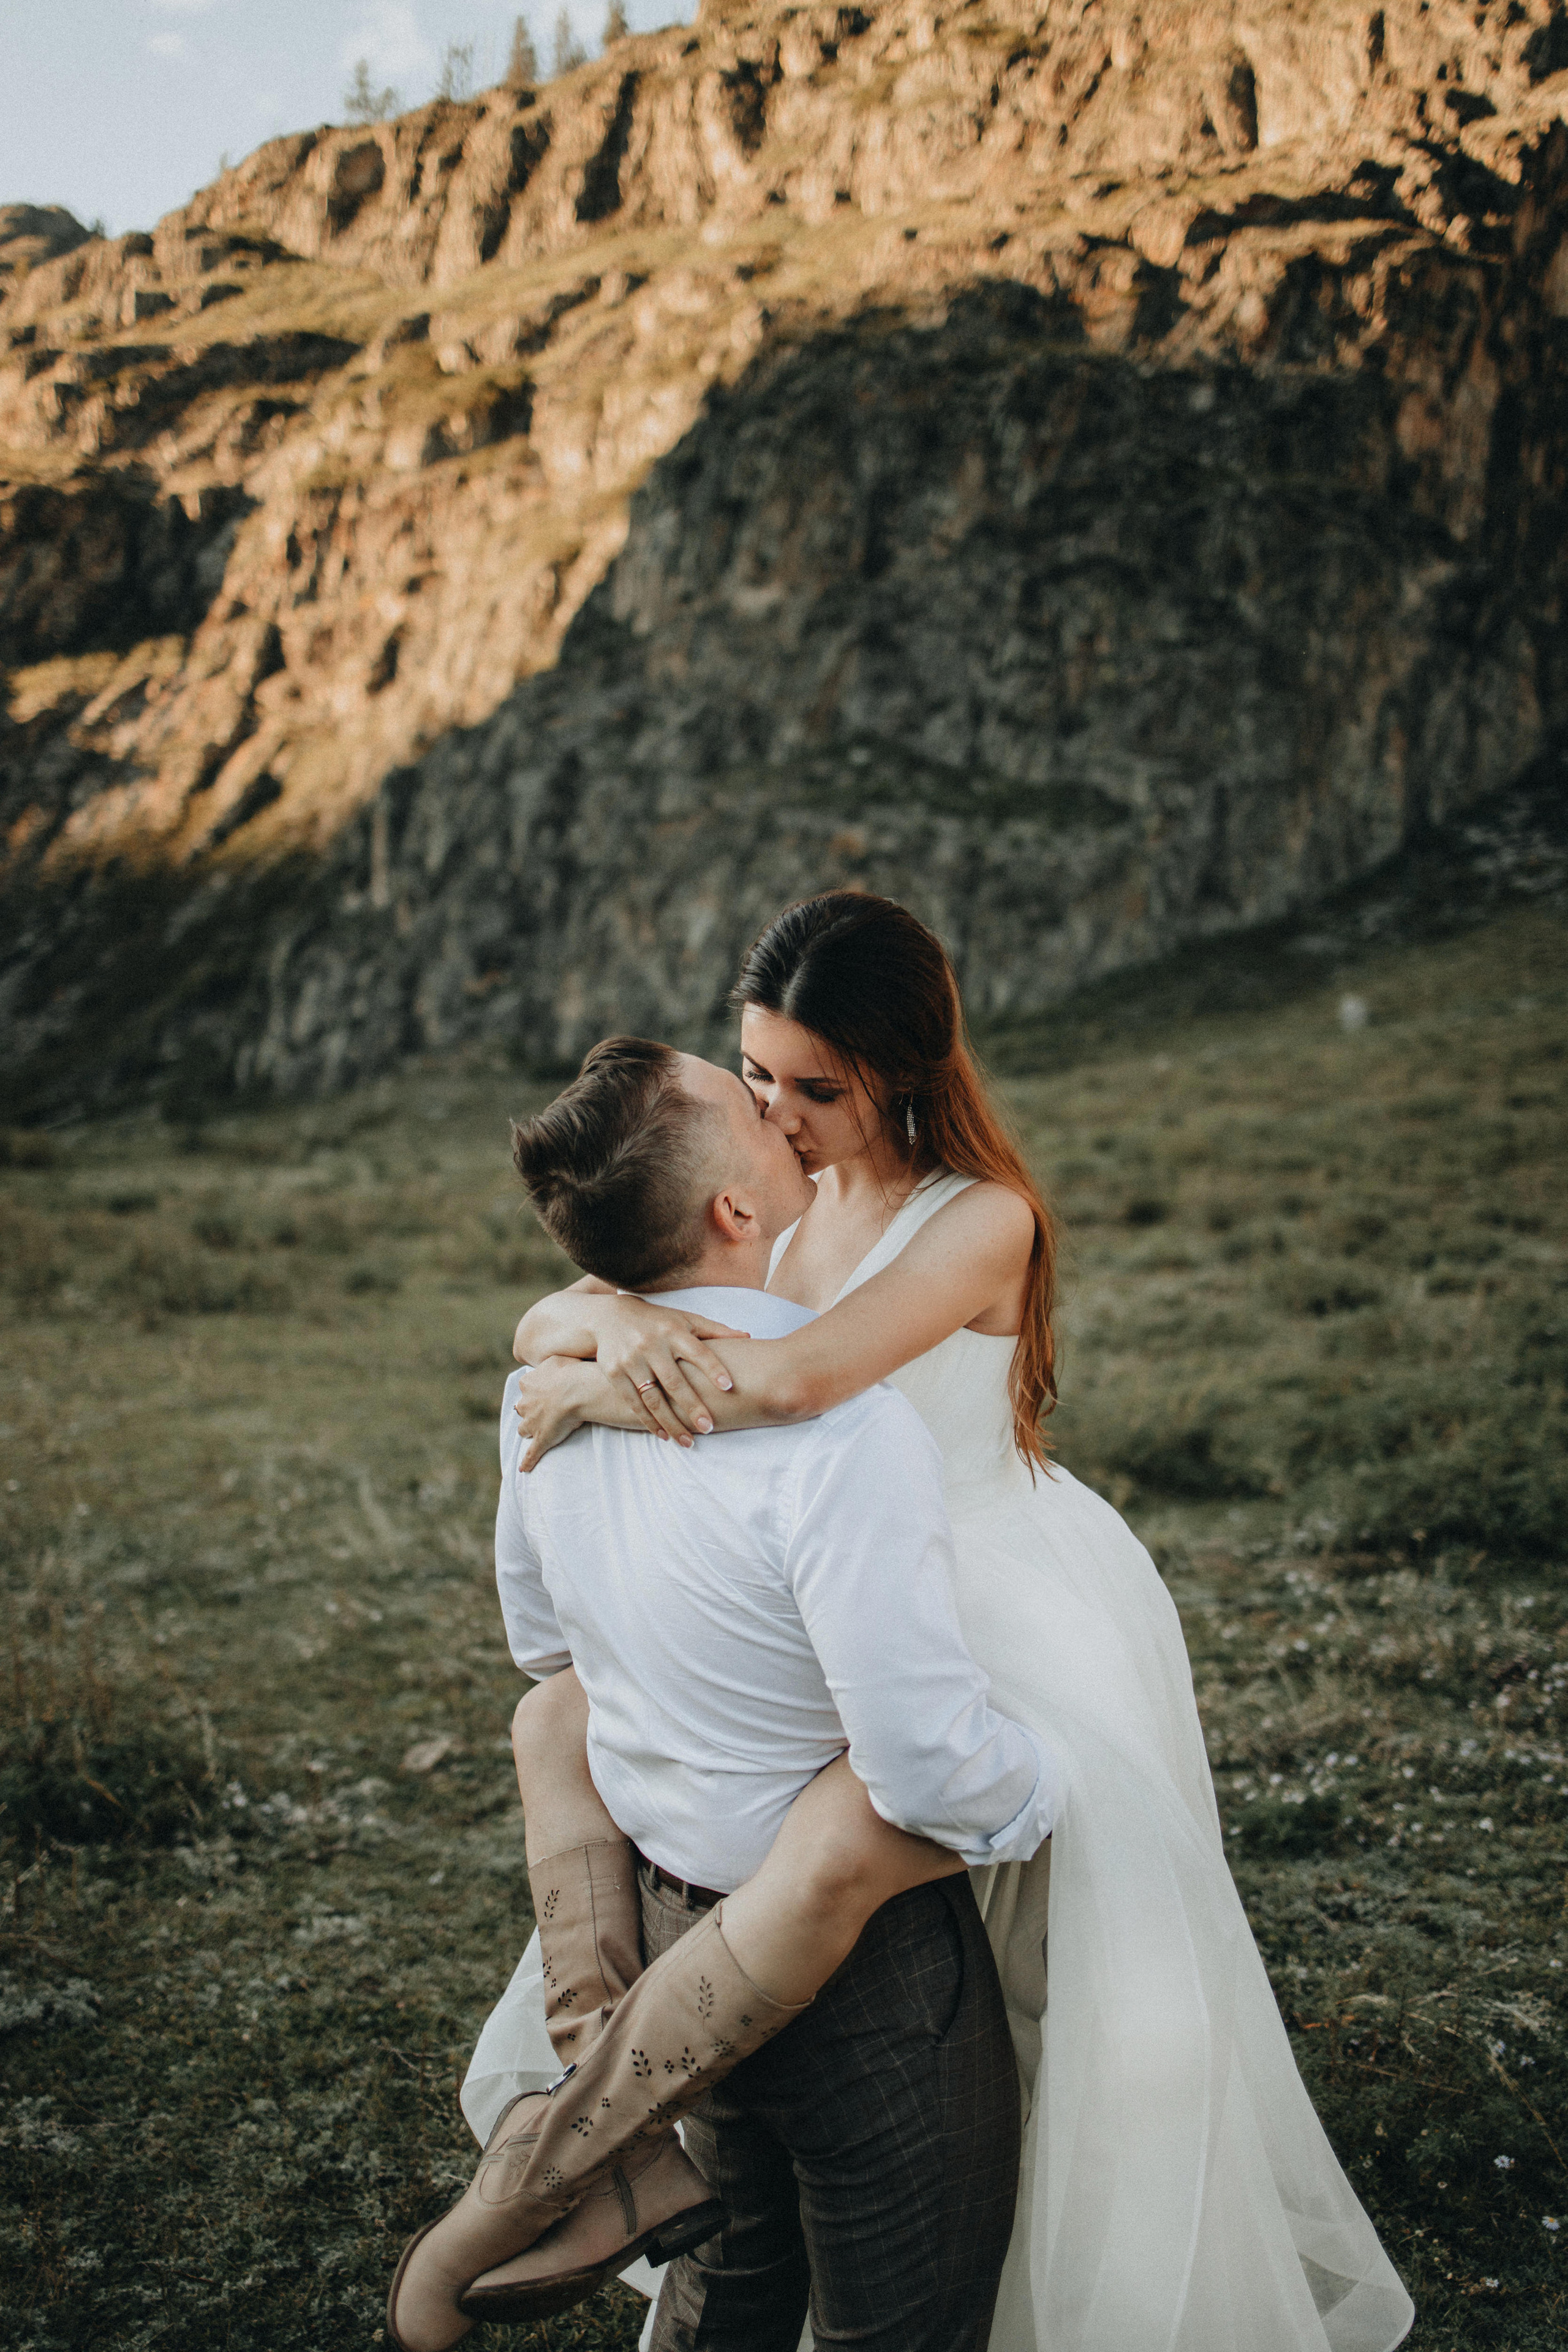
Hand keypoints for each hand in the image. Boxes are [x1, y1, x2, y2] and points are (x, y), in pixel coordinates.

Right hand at [511, 1294, 747, 1440]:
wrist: (607, 1318)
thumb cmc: (656, 1321)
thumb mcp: (684, 1319)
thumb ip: (714, 1330)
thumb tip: (748, 1336)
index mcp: (673, 1331)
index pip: (697, 1351)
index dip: (713, 1368)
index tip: (729, 1386)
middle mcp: (651, 1345)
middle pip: (674, 1381)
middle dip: (692, 1406)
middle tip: (708, 1428)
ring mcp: (631, 1360)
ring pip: (653, 1398)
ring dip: (671, 1422)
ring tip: (688, 1442)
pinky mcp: (615, 1373)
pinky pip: (634, 1403)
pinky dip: (649, 1421)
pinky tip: (664, 1435)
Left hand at [513, 1359, 589, 1471]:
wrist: (576, 1391)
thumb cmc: (571, 1371)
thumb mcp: (555, 1359)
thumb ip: (547, 1363)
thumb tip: (547, 1364)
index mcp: (528, 1384)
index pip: (527, 1387)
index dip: (536, 1390)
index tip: (547, 1390)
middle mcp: (525, 1403)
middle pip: (523, 1409)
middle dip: (530, 1411)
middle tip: (544, 1410)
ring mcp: (531, 1423)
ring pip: (524, 1429)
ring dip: (529, 1430)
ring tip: (538, 1433)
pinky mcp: (540, 1440)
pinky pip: (531, 1453)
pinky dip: (527, 1462)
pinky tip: (523, 1469)